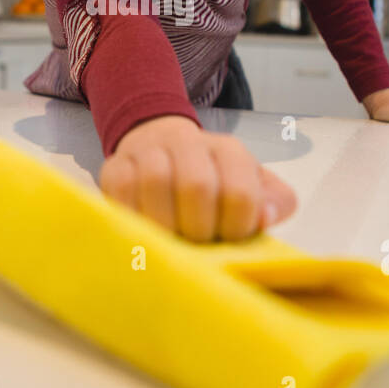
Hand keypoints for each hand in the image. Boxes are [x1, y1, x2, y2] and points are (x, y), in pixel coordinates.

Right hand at [99, 115, 296, 241]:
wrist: (160, 148)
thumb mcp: (253, 187)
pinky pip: (120, 190)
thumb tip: (264, 218)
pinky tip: (144, 231)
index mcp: (229, 150)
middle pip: (196, 186)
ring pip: (155, 182)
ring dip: (165, 226)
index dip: (236, 229)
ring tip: (170, 242)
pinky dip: (132, 216)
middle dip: (199, 230)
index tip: (229, 241)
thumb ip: (273, 203)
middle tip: (197, 245)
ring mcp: (149, 151)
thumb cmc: (213, 181)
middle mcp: (189, 142)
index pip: (240, 193)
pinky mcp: (115, 165)